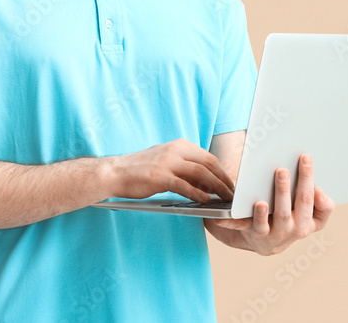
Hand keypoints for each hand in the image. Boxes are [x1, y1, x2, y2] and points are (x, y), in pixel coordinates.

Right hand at [108, 139, 234, 202]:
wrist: (115, 172)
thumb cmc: (140, 170)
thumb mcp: (165, 161)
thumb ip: (184, 167)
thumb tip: (205, 180)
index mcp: (178, 145)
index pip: (207, 157)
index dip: (221, 171)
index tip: (229, 183)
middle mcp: (175, 150)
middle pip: (208, 163)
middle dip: (223, 179)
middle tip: (232, 193)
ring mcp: (167, 162)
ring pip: (200, 173)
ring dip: (216, 187)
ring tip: (225, 198)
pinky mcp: (160, 176)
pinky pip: (184, 185)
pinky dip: (198, 193)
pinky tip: (205, 201)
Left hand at [208, 154, 333, 255]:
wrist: (271, 243)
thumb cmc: (294, 219)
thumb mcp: (314, 218)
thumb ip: (324, 206)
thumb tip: (319, 192)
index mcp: (307, 222)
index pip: (308, 198)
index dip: (308, 178)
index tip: (304, 157)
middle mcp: (290, 229)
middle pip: (287, 209)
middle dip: (284, 190)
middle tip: (280, 170)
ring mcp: (271, 233)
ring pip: (265, 222)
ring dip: (262, 212)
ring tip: (260, 201)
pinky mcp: (252, 234)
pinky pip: (241, 227)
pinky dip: (231, 223)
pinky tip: (221, 218)